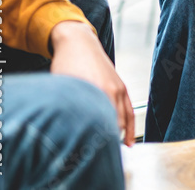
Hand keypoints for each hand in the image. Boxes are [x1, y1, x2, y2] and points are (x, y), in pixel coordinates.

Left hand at [49, 21, 133, 145]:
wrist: (78, 41)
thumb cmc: (67, 63)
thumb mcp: (64, 86)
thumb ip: (72, 106)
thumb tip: (69, 127)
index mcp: (98, 92)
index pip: (103, 122)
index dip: (101, 139)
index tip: (97, 150)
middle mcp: (111, 91)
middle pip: (115, 123)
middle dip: (111, 140)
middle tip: (106, 153)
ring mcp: (118, 88)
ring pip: (125, 118)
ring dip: (123, 135)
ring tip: (121, 150)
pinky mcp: (121, 85)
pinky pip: (129, 109)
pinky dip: (130, 124)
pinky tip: (127, 137)